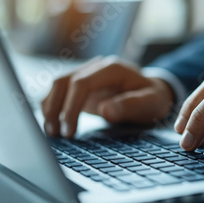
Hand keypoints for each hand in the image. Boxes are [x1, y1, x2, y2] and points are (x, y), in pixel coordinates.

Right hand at [41, 56, 174, 137]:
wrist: (153, 92)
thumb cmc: (153, 98)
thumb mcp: (151, 102)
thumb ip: (130, 105)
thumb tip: (105, 111)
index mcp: (111, 69)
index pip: (81, 83)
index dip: (71, 107)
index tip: (69, 130)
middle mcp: (95, 68)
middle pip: (63, 81)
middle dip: (55, 108)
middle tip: (55, 134)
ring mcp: (87, 75)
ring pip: (58, 86)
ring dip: (50, 108)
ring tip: (51, 133)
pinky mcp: (81, 87)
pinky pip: (60, 93)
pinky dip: (52, 107)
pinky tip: (51, 125)